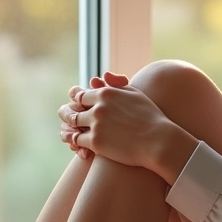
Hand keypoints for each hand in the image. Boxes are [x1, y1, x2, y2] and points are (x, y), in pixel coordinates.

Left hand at [57, 71, 178, 177]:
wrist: (158, 141)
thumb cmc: (150, 117)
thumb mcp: (134, 94)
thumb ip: (116, 84)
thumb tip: (101, 76)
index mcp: (106, 93)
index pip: (81, 94)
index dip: (75, 99)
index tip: (74, 102)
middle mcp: (98, 107)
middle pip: (73, 108)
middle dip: (66, 112)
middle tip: (63, 114)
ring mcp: (95, 124)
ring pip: (72, 125)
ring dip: (66, 128)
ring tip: (64, 131)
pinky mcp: (96, 142)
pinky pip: (77, 140)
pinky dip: (74, 143)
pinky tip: (74, 145)